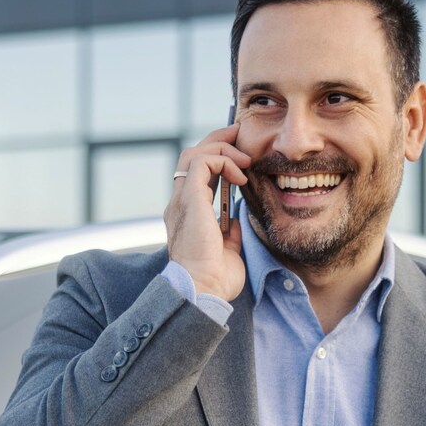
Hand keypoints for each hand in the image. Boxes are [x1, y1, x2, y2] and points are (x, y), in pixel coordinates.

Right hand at [166, 124, 250, 301]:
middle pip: (191, 156)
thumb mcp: (225, 250)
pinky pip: (203, 162)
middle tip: (241, 135)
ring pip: (194, 153)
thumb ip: (227, 233)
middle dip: (218, 140)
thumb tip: (235, 221)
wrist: (203, 290)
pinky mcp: (189, 198)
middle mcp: (179, 203)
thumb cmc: (215, 279)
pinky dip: (224, 160)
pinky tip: (240, 176)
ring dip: (222, 148)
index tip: (240, 153)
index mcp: (186, 215)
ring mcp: (182, 200)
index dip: (216, 157)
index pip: (195, 174)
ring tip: (245, 158)